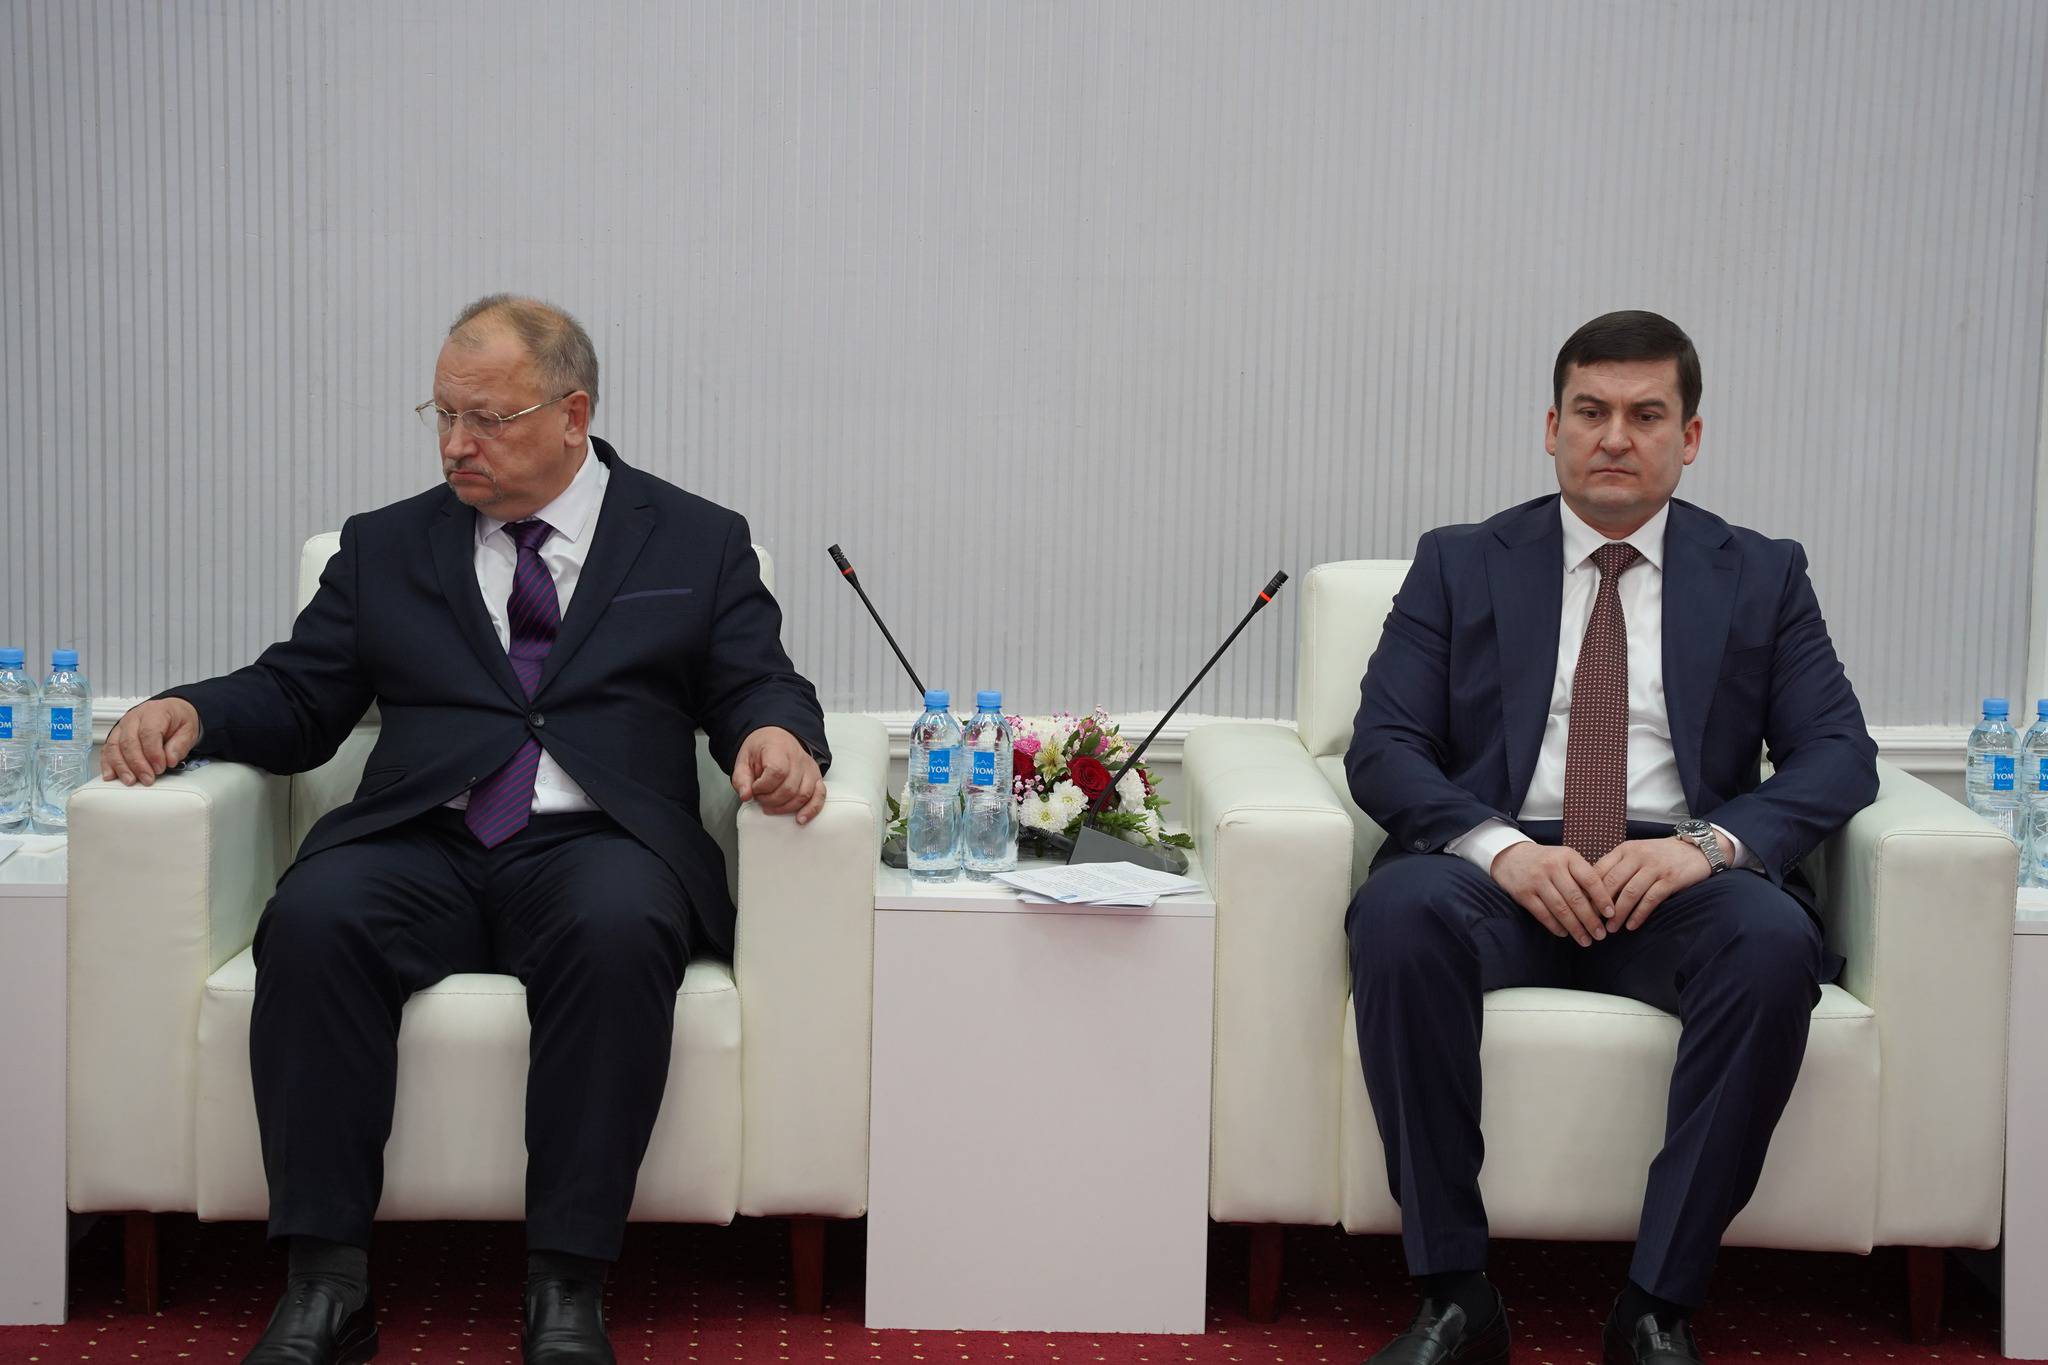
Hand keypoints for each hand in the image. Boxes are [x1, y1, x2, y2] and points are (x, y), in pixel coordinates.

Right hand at [99, 698, 203, 786]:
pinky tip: (111, 775)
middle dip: (137, 764)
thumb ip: (180, 745)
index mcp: (154, 712)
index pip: (149, 733)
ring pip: (114, 746)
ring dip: (121, 766)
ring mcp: (122, 726)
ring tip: (131, 780)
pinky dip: (107, 764)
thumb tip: (170, 760)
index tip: (160, 768)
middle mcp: (134, 718)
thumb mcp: (189, 730)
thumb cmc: (178, 720)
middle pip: (129, 741)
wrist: (171, 712)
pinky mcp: (116, 736)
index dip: (153, 753)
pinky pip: (107, 750)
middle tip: (148, 778)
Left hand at [732, 726, 825, 823]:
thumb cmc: (761, 750)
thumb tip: (745, 796)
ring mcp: (809, 768)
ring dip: (785, 808)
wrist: (776, 739)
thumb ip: (741, 778)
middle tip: (760, 798)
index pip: (777, 772)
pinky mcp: (816, 777)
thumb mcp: (743, 760)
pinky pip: (819, 795)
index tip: (754, 789)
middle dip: (771, 800)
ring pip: (803, 795)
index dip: (763, 787)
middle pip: (789, 788)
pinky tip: (801, 818)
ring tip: (771, 807)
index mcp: (778, 748)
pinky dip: (811, 809)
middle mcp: (798, 758)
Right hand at [1490, 841, 1615, 946]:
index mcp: (1568, 857)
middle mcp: (1552, 866)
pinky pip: (1543, 914)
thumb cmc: (1546, 861)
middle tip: (1600, 935)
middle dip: (1590, 920)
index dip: (1602, 898)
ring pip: (1560, 909)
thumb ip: (1582, 875)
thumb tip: (1604, 903)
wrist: (1511, 857)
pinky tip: (1565, 934)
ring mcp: (1536, 880)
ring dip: (1575, 928)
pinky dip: (1555, 926)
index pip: (1590, 879)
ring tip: (1585, 940)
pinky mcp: (1523, 893)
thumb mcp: (1565, 859)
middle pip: (1576, 898)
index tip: (1611, 914)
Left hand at [1594, 837, 1711, 930]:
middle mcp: (1637, 856)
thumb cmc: (1661, 855)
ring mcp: (1654, 867)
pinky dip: (1639, 915)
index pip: (1599, 869)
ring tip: (1610, 929)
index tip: (1581, 908)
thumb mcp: (1636, 853)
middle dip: (1600, 906)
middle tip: (1592, 923)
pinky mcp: (1670, 879)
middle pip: (1611, 883)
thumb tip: (1593, 889)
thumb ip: (1618, 866)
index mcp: (1625, 849)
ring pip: (1629, 893)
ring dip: (1618, 914)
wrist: (1697, 849)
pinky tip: (1631, 926)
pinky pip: (1650, 900)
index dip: (1588, 890)